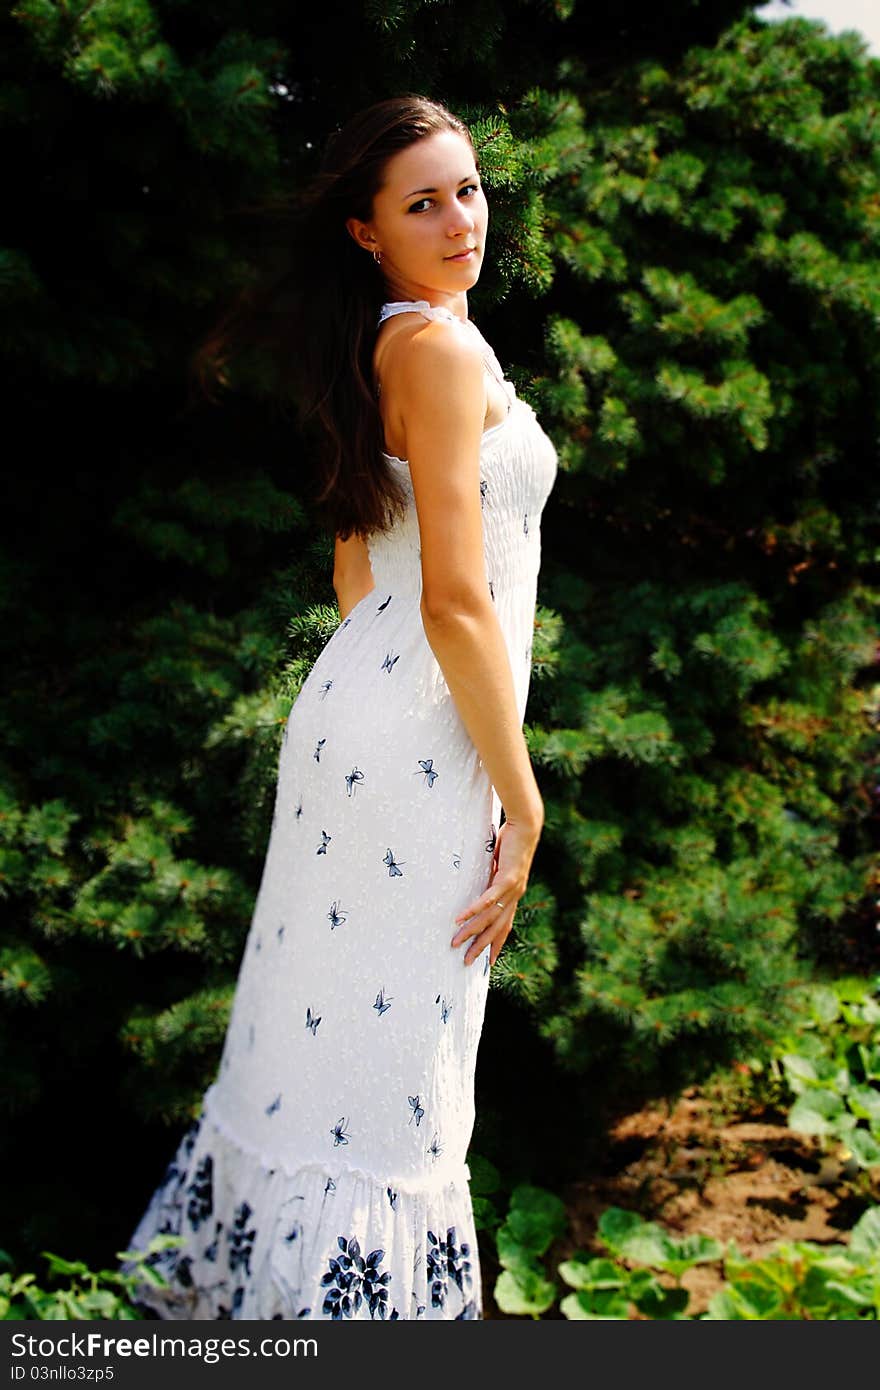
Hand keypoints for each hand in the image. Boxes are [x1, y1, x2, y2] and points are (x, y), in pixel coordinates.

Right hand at [450, 818, 540, 966]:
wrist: (526, 825)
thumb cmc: (512, 841)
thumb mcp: (499, 864)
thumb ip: (491, 877)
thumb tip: (477, 882)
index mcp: (513, 895)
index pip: (504, 926)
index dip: (497, 944)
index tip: (489, 962)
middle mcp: (515, 896)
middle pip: (496, 929)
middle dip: (481, 947)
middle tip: (466, 962)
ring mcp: (513, 889)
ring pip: (490, 918)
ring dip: (472, 932)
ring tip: (456, 942)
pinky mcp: (508, 879)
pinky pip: (487, 899)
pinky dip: (474, 910)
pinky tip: (460, 919)